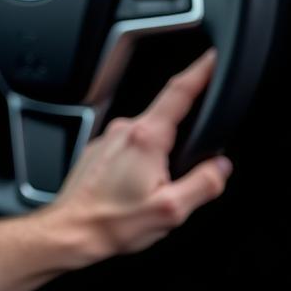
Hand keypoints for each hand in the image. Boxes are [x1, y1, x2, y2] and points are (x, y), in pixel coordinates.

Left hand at [46, 49, 231, 263]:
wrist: (70, 233)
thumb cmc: (112, 223)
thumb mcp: (171, 210)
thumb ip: (204, 184)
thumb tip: (220, 167)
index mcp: (147, 138)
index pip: (181, 90)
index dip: (202, 70)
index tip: (214, 57)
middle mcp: (125, 130)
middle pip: (167, 114)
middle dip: (185, 130)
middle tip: (191, 160)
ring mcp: (109, 139)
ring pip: (149, 134)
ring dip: (161, 152)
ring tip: (159, 186)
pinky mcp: (99, 151)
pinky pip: (130, 146)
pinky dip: (142, 161)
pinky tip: (137, 188)